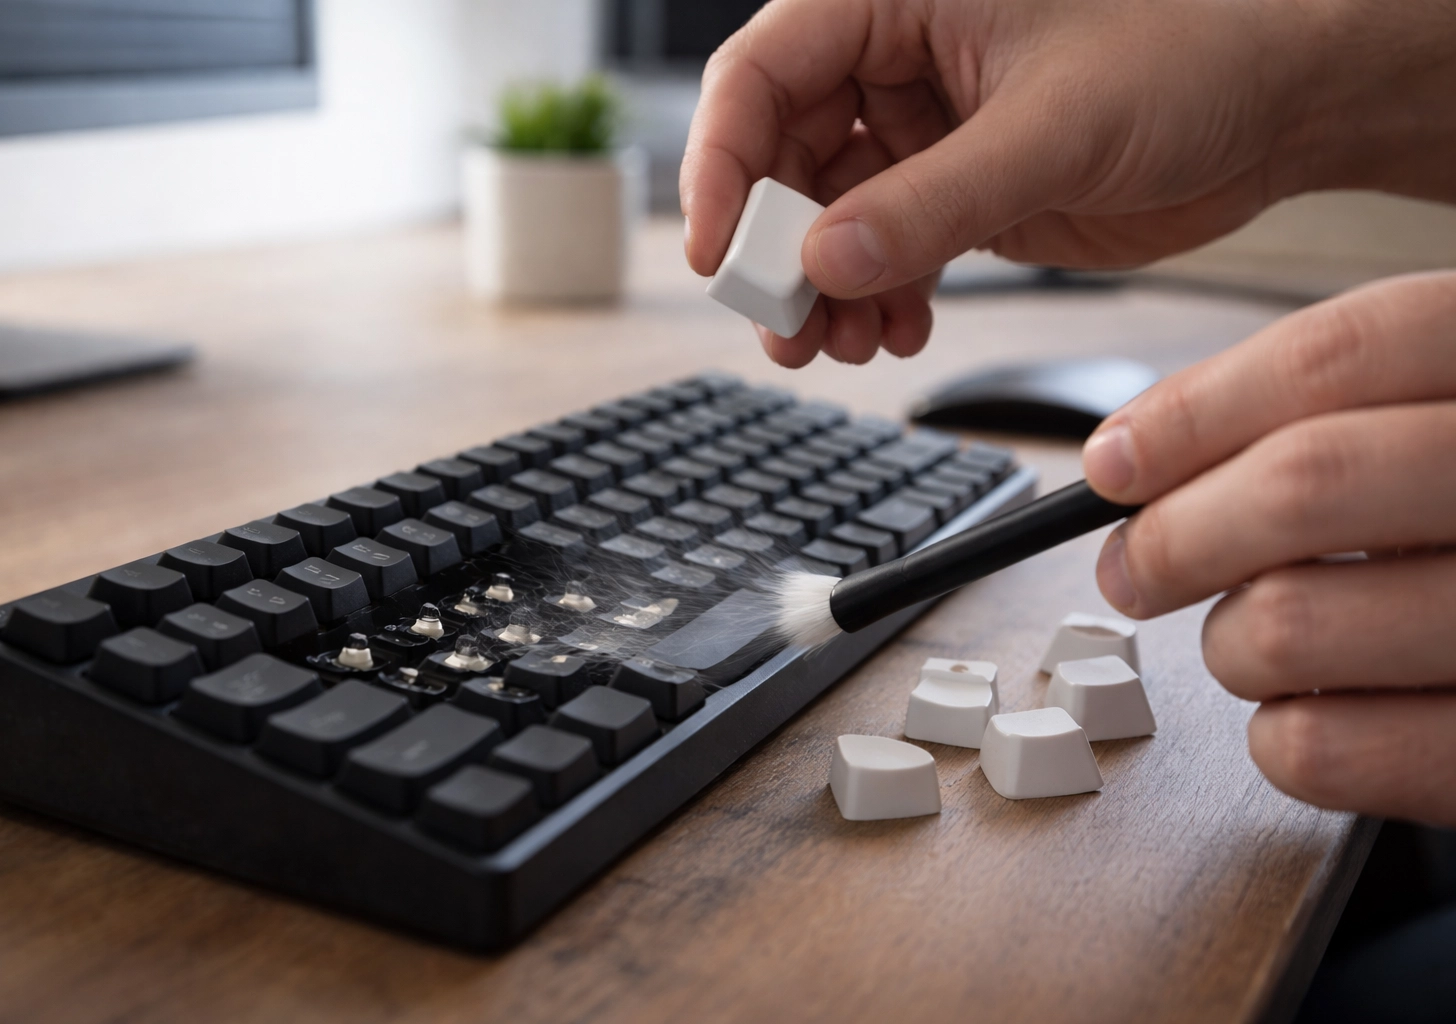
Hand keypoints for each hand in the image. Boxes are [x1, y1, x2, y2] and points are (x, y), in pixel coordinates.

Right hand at [681, 0, 1455, 367]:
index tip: (714, 251)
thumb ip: (931, 202)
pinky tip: (894, 328)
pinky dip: (880, 296)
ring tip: (837, 343)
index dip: (720, 163)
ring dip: (823, 288)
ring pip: (827, 214)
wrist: (1285, 104)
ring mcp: (927, 129)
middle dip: (775, 249)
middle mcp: (899, 59)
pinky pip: (886, 248)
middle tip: (783, 325)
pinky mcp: (960, 188)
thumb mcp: (1052, 128)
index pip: (762, 72)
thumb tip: (823, 261)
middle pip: (782, 155)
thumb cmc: (1195, 52)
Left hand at [1082, 271, 1455, 826]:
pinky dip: (1280, 737)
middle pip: (1303, 486)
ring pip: (1286, 627)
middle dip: (1174, 536)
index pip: (1342, 354)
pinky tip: (1318, 708)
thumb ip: (1325, 412)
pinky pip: (1321, 752)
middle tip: (1134, 567)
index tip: (1113, 463)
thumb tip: (1133, 455)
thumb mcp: (1445, 423)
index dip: (1197, 411)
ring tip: (1264, 638)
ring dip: (1230, 644)